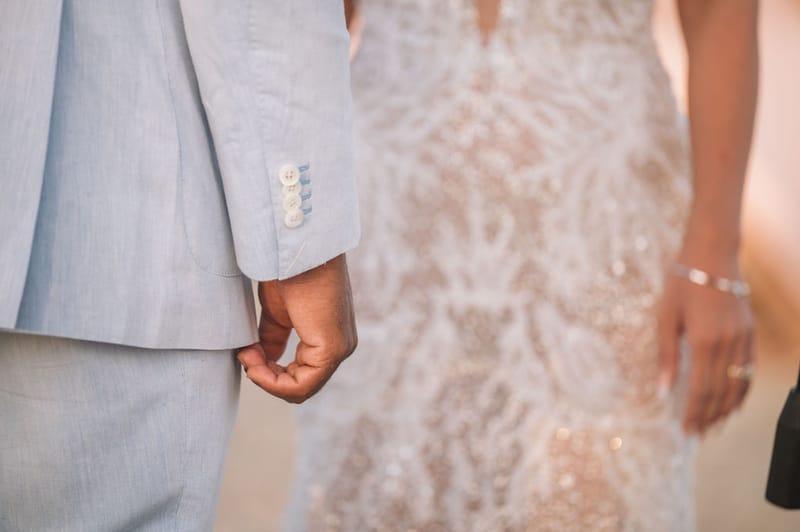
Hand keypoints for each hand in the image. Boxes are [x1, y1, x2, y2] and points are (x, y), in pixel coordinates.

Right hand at [237, 254, 357, 402]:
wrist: (296, 249)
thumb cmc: (288, 271)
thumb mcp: (277, 312)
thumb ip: (272, 338)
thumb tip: (260, 359)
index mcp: (329, 337)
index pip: (301, 376)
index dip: (268, 373)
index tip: (245, 351)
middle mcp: (341, 347)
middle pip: (300, 386)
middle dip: (265, 377)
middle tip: (244, 354)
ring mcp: (340, 350)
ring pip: (300, 390)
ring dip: (266, 378)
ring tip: (247, 354)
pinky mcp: (332, 350)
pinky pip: (301, 386)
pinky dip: (272, 381)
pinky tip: (253, 361)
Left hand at [658, 251, 754, 434]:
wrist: (713, 255)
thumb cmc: (682, 283)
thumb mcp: (666, 317)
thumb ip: (666, 355)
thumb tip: (662, 391)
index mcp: (704, 341)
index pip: (701, 389)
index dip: (695, 413)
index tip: (686, 431)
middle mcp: (728, 344)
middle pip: (721, 392)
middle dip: (709, 416)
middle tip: (698, 435)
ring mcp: (743, 339)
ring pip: (739, 384)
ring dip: (727, 409)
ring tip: (715, 426)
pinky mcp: (750, 333)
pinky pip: (749, 370)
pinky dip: (742, 390)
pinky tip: (733, 401)